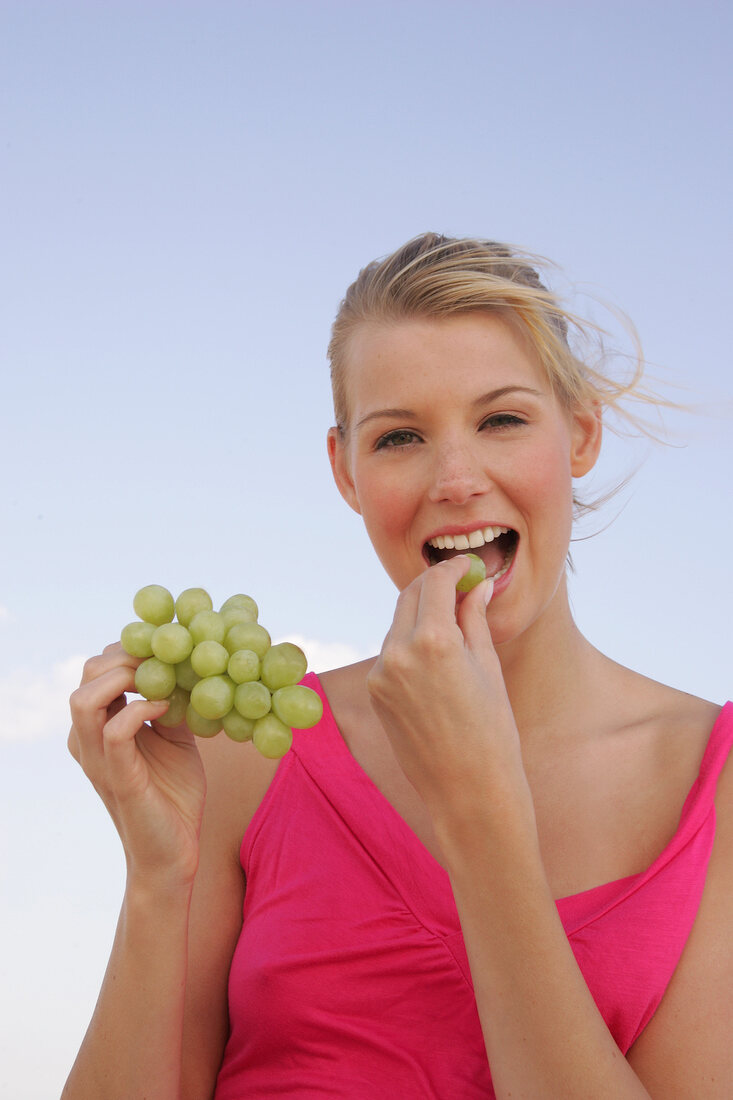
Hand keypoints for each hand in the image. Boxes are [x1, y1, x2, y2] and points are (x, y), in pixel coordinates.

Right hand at [68, 643, 205, 890]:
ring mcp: (99, 760)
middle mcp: (88, 741)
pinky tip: (167, 708)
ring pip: (84, 700)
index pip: (96, 670)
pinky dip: (141, 709)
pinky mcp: (118, 779)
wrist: (175, 852)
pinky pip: (114, 732)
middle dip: (126, 657)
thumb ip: (173, 703)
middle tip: (167, 660)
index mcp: (98, 727)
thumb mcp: (175, 738)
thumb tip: (190, 665)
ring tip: (162, 679)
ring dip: (125, 678)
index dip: (129, 651)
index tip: (168, 650)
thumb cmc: (173, 794)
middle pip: (86, 676)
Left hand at [366, 558, 524, 825]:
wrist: (468, 790)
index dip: (453, 567)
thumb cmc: (492, 731)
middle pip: (409, 595)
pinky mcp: (374, 690)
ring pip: (398, 622)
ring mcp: (382, 673)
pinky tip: (436, 657)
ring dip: (421, 614)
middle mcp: (400, 652)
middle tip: (459, 585)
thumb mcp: (488, 666)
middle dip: (433, 586)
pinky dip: (410, 642)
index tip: (467, 566)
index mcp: (435, 642)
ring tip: (453, 623)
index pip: (436, 582)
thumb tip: (476, 584)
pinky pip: (391, 651)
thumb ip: (475, 618)